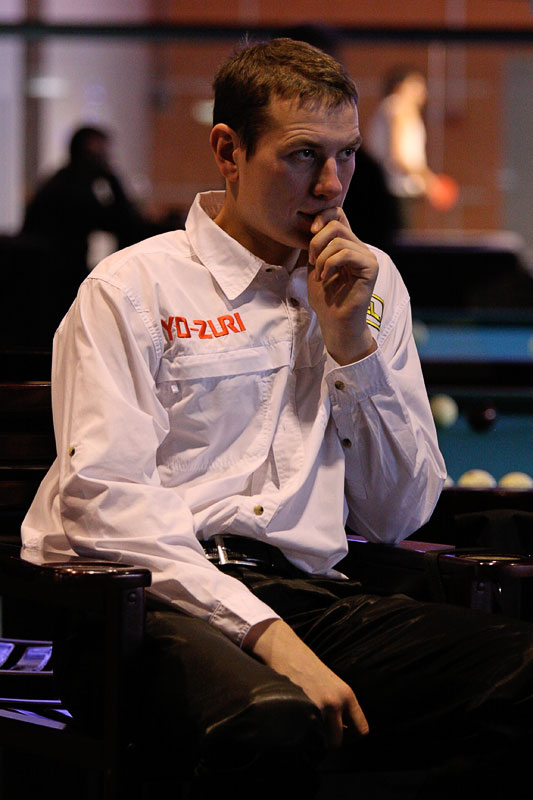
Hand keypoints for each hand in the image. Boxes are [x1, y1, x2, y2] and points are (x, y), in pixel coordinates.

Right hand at [244, 619, 368, 748]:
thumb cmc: (307, 667)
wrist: (285, 650)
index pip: (361, 731)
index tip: (340, 732)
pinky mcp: (297, 709)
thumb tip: (343, 733)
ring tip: (308, 725)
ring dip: (314, 739)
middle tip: (322, 732)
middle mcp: (334, 702)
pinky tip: (297, 720)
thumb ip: (341, 707)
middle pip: (338, 742)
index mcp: (346, 694)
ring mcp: (315, 706)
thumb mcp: (332, 684)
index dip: (350, 737)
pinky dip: (301, 733)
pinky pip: (304, 735)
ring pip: (319, 741)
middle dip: (330, 741)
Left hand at [307, 207, 377, 364]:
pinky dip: (329, 264)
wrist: (335, 321)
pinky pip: (345, 253)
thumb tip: (312, 224)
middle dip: (316, 242)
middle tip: (311, 261)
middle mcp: (359, 247)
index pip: (337, 214)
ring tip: (319, 274)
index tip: (310, 233)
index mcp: (347, 244)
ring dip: (321, 258)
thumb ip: (315, 245)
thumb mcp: (313, 265)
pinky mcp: (371, 267)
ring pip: (338, 240)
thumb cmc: (325, 298)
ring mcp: (367, 256)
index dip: (322, 217)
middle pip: (335, 224)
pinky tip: (325, 277)